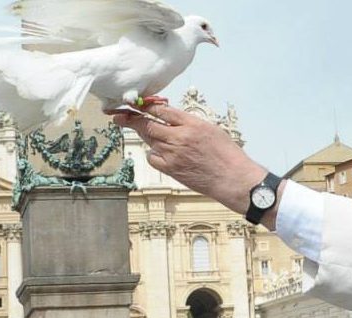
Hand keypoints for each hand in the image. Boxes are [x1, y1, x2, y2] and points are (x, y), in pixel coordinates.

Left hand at [113, 105, 272, 223]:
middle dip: (130, 119)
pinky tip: (161, 153)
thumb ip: (189, 122)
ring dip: (144, 135)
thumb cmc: (227, 155)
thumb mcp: (211, 129)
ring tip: (143, 132)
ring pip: (148, 140)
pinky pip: (153, 157)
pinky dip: (153, 153)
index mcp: (191, 123)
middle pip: (147, 124)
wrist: (233, 178)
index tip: (136, 104)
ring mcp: (173, 154)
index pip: (161, 110)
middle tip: (118, 115)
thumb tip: (170, 118)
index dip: (145, 106)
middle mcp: (180, 137)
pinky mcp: (171, 169)